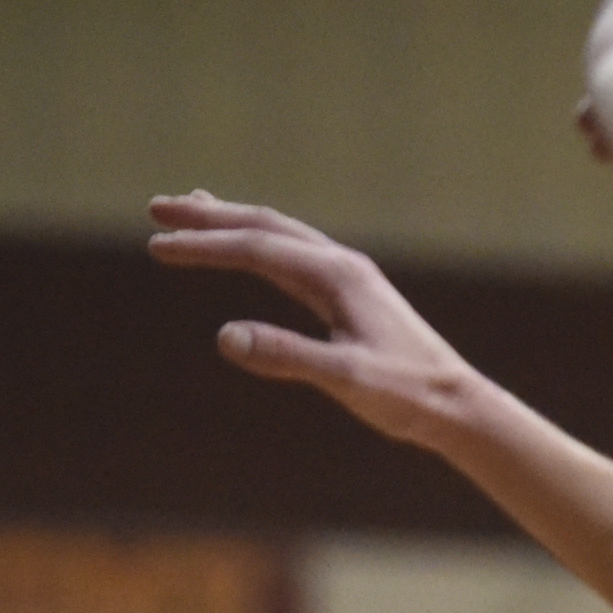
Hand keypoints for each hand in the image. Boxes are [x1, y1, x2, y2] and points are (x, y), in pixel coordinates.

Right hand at [146, 196, 483, 447]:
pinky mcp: (352, 295)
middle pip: (264, 225)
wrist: (456, 404)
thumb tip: (224, 336)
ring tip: (193, 211)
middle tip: (157, 208)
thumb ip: (286, 355)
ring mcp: (347, 276)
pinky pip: (295, 257)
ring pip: (280, 234)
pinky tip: (252, 250)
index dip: (203, 246)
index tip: (156, 245)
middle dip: (210, 217)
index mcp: (336, 276)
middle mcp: (340, 264)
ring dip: (234, 221)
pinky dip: (262, 244)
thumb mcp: (344, 379)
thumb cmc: (406, 396)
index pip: (256, 248)